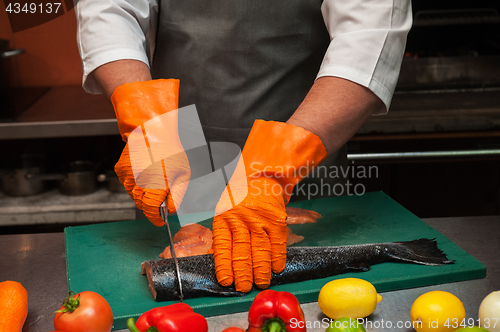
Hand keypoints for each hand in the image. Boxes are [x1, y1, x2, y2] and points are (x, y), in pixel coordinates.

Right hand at [112, 79, 189, 225]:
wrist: (151, 130)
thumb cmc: (170, 150)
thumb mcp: (183, 173)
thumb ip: (177, 195)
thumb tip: (170, 210)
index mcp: (155, 183)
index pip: (150, 210)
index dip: (155, 218)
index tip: (160, 221)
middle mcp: (139, 181)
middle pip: (142, 204)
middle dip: (151, 205)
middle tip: (161, 196)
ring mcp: (127, 176)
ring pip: (134, 195)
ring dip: (143, 194)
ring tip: (154, 179)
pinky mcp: (121, 171)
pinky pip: (128, 185)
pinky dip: (136, 184)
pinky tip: (145, 172)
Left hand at [213, 120, 326, 291]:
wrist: (261, 172)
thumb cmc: (238, 192)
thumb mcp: (219, 203)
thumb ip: (216, 224)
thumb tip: (212, 248)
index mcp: (224, 215)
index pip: (223, 245)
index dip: (225, 264)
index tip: (226, 280)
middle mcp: (241, 217)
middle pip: (242, 250)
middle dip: (243, 272)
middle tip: (244, 287)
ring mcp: (259, 218)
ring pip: (260, 248)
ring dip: (261, 269)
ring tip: (261, 282)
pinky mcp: (275, 217)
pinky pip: (278, 240)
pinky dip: (279, 255)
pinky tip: (277, 267)